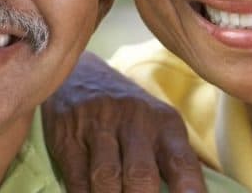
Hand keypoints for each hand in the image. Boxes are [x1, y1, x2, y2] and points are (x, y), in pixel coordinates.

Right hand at [43, 52, 205, 192]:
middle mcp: (135, 120)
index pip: (183, 165)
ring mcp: (99, 124)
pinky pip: (77, 177)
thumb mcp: (158, 125)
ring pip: (107, 179)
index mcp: (165, 123)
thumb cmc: (128, 114)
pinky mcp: (67, 132)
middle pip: (141, 176)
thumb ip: (176, 161)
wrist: (80, 73)